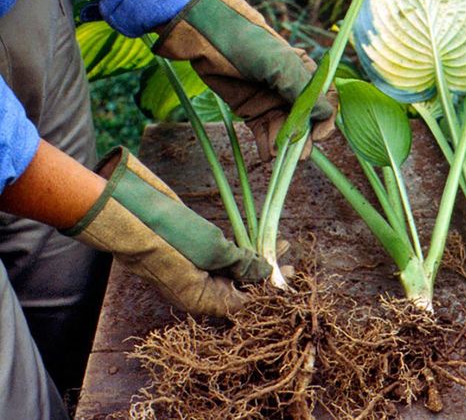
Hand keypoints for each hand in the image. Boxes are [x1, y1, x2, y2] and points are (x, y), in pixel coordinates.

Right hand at [63, 148, 270, 315]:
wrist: (125, 211)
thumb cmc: (167, 236)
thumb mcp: (213, 250)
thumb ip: (241, 263)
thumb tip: (264, 271)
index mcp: (201, 300)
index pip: (244, 303)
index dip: (269, 290)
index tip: (290, 275)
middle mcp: (198, 288)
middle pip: (240, 286)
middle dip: (267, 272)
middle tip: (291, 256)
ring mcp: (193, 268)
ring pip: (233, 268)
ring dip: (256, 257)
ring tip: (281, 242)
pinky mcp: (190, 248)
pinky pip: (222, 253)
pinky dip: (240, 247)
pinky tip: (256, 239)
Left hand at [152, 0, 336, 160]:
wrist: (211, 40)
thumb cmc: (252, 46)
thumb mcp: (283, 66)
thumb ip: (304, 92)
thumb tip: (326, 116)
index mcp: (306, 77)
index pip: (326, 104)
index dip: (325, 122)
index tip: (317, 136)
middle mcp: (292, 93)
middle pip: (306, 123)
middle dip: (302, 140)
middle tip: (297, 154)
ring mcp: (272, 104)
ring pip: (285, 133)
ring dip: (283, 146)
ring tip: (276, 153)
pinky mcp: (252, 113)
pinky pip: (264, 135)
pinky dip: (266, 147)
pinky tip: (265, 155)